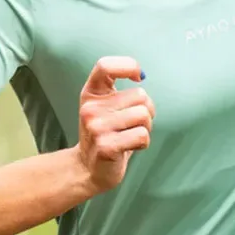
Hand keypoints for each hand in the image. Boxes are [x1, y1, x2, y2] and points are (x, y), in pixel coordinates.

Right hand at [76, 57, 155, 194]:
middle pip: (140, 96)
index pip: (106, 66)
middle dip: (146, 110)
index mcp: (91, 93)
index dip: (128, 66)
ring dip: (146, 127)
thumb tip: (141, 75)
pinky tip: (130, 147)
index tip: (138, 77)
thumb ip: (120, 90)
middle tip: (133, 123)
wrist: (88, 168)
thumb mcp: (104, 106)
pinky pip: (142, 135)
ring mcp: (97, 127)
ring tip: (130, 135)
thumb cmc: (105, 134)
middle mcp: (91, 108)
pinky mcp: (107, 146)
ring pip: (144, 115)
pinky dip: (144, 142)